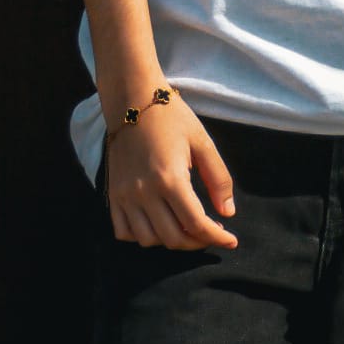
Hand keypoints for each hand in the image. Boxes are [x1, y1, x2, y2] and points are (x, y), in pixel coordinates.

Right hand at [103, 95, 237, 251]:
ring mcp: (125, 196)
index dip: (216, 237)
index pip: (196, 223)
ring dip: (171, 241)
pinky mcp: (113, 195)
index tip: (231, 241)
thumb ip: (218, 178)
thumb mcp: (202, 142)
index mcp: (170, 179)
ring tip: (187, 228)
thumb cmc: (172, 118)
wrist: (133, 101)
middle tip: (212, 234)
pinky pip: (124, 232)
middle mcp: (144, 193)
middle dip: (197, 242)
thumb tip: (228, 213)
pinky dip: (142, 237)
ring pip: (148, 240)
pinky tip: (159, 225)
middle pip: (173, 238)